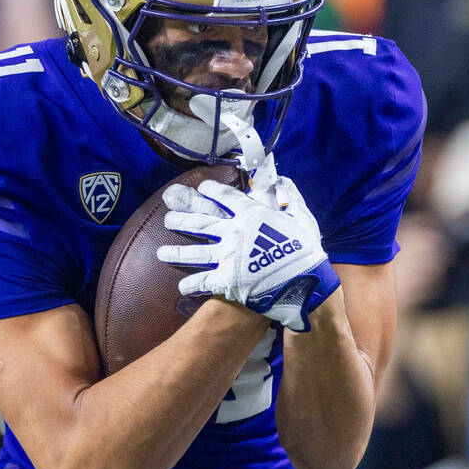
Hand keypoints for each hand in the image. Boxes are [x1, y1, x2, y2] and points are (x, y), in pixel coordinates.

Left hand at [157, 175, 339, 330]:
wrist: (306, 283)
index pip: (225, 196)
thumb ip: (289, 197)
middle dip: (181, 219)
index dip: (211, 190)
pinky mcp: (227, 280)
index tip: (202, 188)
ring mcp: (228, 257)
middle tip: (168, 218)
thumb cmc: (307, 250)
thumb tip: (280, 180)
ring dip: (176, 253)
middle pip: (200, 223)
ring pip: (194, 253)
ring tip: (161, 253)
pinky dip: (191, 286)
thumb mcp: (302, 218)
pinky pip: (203, 282)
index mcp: (251, 215)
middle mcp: (234, 233)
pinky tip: (181, 288)